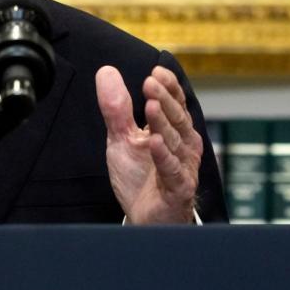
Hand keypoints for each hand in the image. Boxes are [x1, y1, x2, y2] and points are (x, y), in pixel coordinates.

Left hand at [95, 65, 200, 223]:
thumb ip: (116, 108)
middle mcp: (183, 147)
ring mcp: (182, 168)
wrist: (144, 218)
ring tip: (151, 104)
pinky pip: (172, 171)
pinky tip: (154, 142)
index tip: (156, 71)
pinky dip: (164, 156)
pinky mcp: (177, 190)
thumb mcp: (122, 138)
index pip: (175, 104)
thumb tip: (106, 71)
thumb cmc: (140, 177)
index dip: (168, 87)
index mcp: (174, 131)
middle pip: (177, 119)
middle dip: (164, 99)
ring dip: (163, 123)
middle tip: (150, 82)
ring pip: (175, 142)